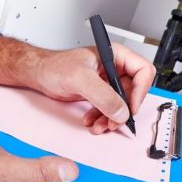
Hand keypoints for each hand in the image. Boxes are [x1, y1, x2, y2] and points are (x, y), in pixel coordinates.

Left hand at [0, 36, 155, 133]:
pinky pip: (110, 109)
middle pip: (133, 92)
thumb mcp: (80, 79)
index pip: (143, 72)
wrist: (39, 74)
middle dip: (123, 110)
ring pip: (122, 104)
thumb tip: (121, 111)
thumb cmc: (53, 66)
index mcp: (116, 56)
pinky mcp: (101, 93)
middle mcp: (115, 68)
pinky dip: (103, 118)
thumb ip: (103, 95)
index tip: (130, 107)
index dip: (140, 91)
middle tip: (113, 122)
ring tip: (99, 125)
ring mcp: (108, 82)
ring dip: (112, 118)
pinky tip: (91, 121)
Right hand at [0, 138, 78, 181]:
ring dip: (47, 150)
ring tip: (43, 138)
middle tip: (60, 142)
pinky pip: (36, 154)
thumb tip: (71, 173)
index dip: (72, 170)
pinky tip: (33, 139)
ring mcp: (23, 176)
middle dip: (59, 157)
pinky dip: (37, 146)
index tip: (81, 156)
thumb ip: (38, 171)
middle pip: (56, 173)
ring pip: (47, 162)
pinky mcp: (18, 164)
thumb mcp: (6, 168)